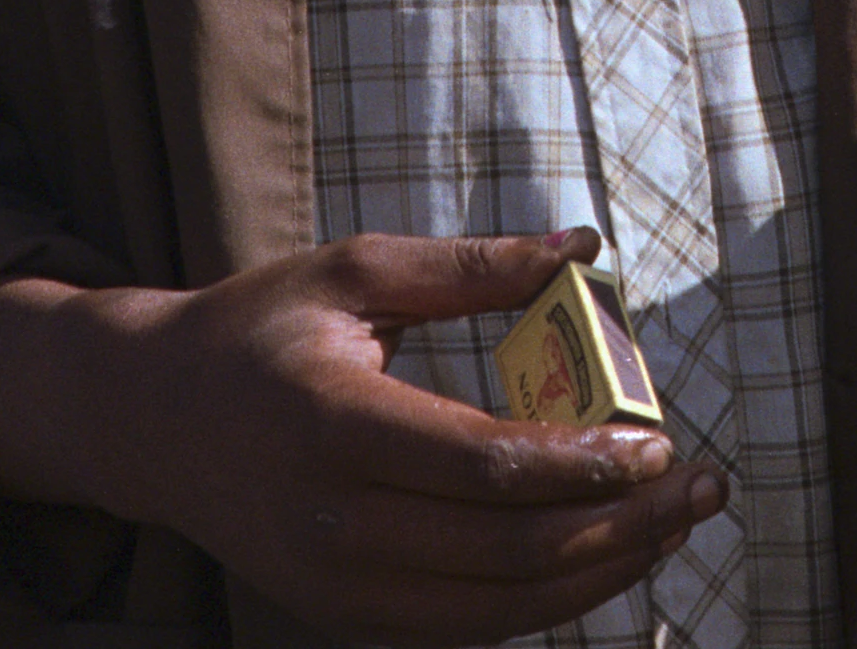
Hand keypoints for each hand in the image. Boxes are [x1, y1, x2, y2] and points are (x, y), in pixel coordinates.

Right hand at [0, 228, 724, 646]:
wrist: (153, 420)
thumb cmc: (262, 327)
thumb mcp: (358, 269)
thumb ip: (471, 265)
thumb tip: (583, 246)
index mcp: (335, 426)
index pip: (483, 466)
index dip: (583, 465)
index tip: (661, 443)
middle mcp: (333, 525)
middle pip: (504, 550)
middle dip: (620, 528)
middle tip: (702, 489)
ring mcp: (335, 586)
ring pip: (494, 607)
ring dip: (598, 576)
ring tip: (673, 528)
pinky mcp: (343, 615)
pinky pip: (463, 625)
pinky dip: (543, 602)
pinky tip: (603, 558)